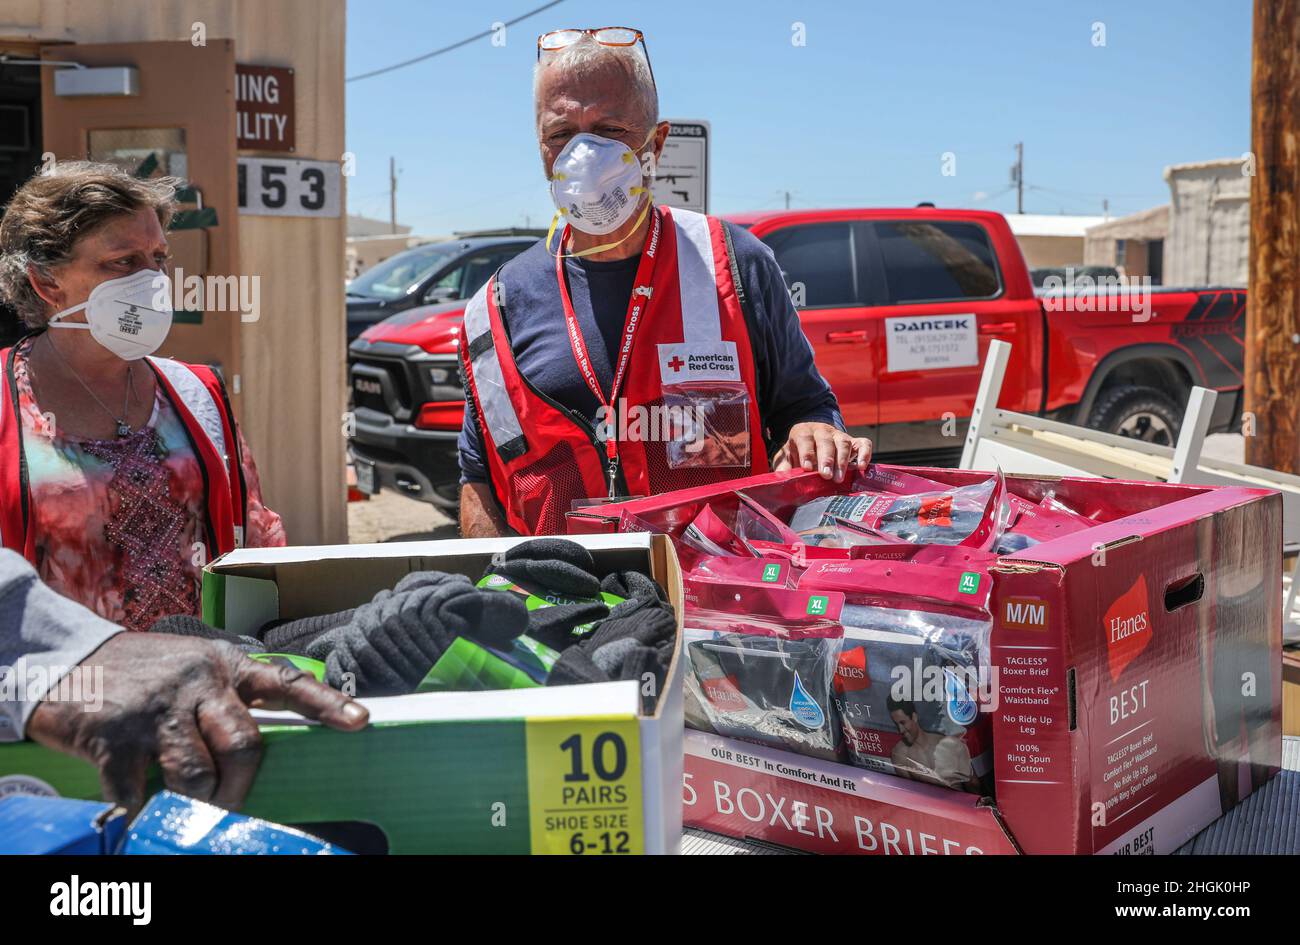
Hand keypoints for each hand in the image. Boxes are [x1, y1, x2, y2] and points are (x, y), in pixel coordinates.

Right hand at [26, 633, 368, 815]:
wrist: (66, 662)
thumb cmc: (145, 671)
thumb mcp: (196, 668)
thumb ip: (231, 697)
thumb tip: (264, 745)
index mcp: (225, 666)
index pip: (286, 682)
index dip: (326, 703)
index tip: (360, 722)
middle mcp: (196, 683)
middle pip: (244, 743)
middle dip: (244, 783)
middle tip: (233, 801)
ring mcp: (156, 711)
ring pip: (199, 772)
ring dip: (201, 801)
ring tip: (193, 807)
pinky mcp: (114, 738)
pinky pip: (140, 792)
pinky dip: (143, 810)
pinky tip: (140, 809)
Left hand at [772, 422, 871, 481]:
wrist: (814, 437)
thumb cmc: (799, 451)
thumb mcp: (787, 455)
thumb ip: (784, 465)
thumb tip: (781, 477)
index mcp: (803, 432)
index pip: (805, 439)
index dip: (807, 453)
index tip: (807, 468)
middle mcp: (822, 431)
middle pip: (826, 442)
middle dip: (826, 459)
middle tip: (826, 475)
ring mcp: (839, 435)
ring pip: (843, 443)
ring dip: (842, 460)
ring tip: (839, 478)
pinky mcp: (854, 441)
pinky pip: (863, 444)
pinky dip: (864, 454)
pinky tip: (861, 467)